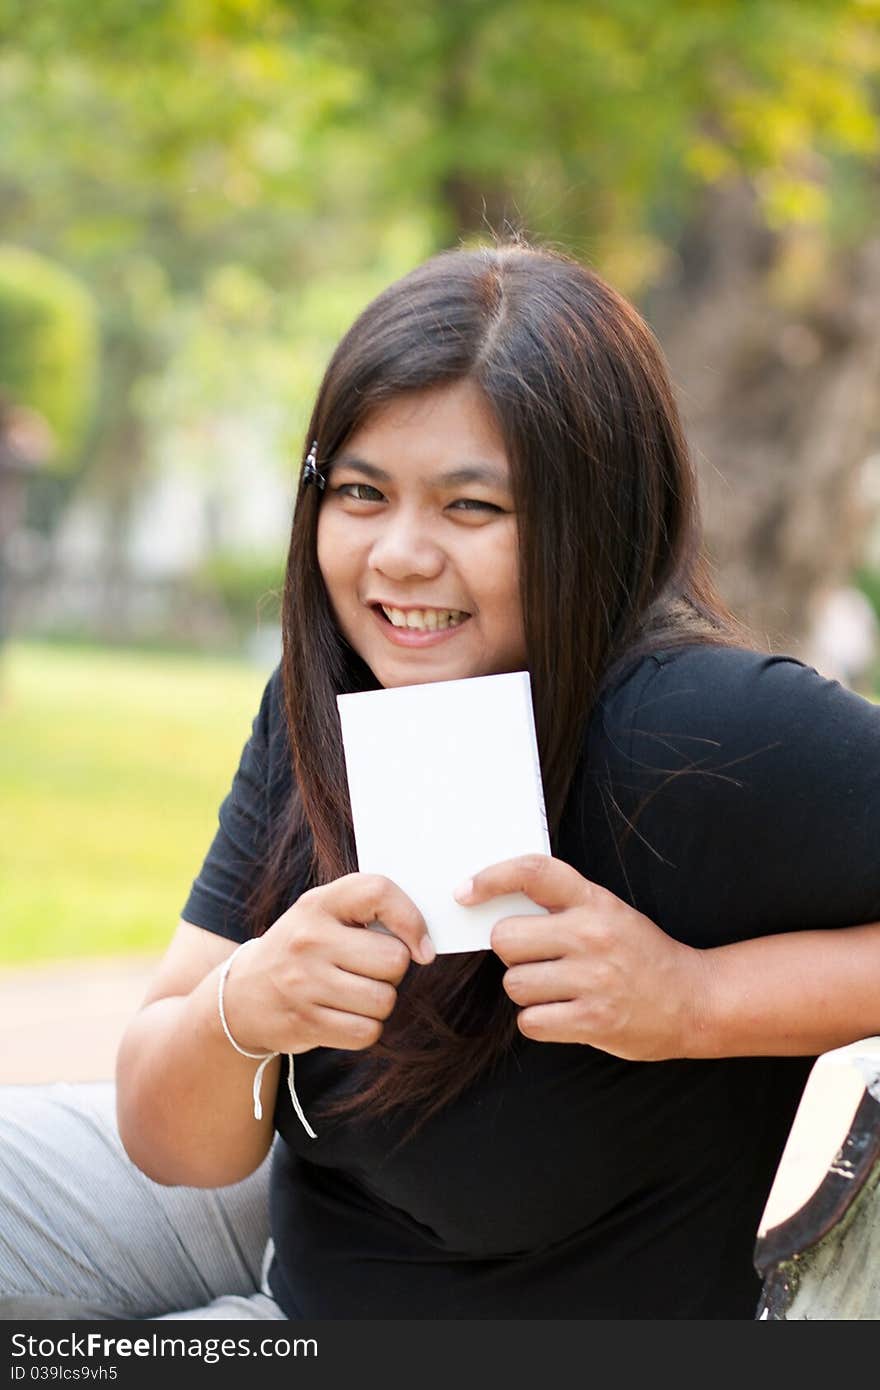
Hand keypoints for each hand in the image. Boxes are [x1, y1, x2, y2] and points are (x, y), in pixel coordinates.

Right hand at [222, 873, 433, 1056]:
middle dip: (393, 971)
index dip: (411, 919)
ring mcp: (304, 983)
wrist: (241, 995)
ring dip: (379, 1003)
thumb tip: (424, 944)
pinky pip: (367, 1032)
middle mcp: (309, 939)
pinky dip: (365, 1029)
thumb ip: (369, 912)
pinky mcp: (305, 1023)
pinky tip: (344, 1016)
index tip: (420, 946)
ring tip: (353, 994)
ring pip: (384, 1000)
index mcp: (318, 904)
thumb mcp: (323, 915)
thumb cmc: (301, 950)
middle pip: (394, 960)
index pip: (378, 892)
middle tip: (369, 971)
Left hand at [455, 854, 704, 1059]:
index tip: (465, 892)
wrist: (694, 1000)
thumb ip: (561, 906)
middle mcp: (592, 935)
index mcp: (594, 901)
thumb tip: (491, 908)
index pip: (533, 872)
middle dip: (513, 953)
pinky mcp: (594, 1022)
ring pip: (514, 983)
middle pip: (505, 939)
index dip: (492, 877)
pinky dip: (540, 1022)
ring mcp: (594, 980)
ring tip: (560, 989)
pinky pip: (530, 1022)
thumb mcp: (608, 912)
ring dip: (528, 991)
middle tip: (539, 959)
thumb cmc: (638, 954)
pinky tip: (565, 1015)